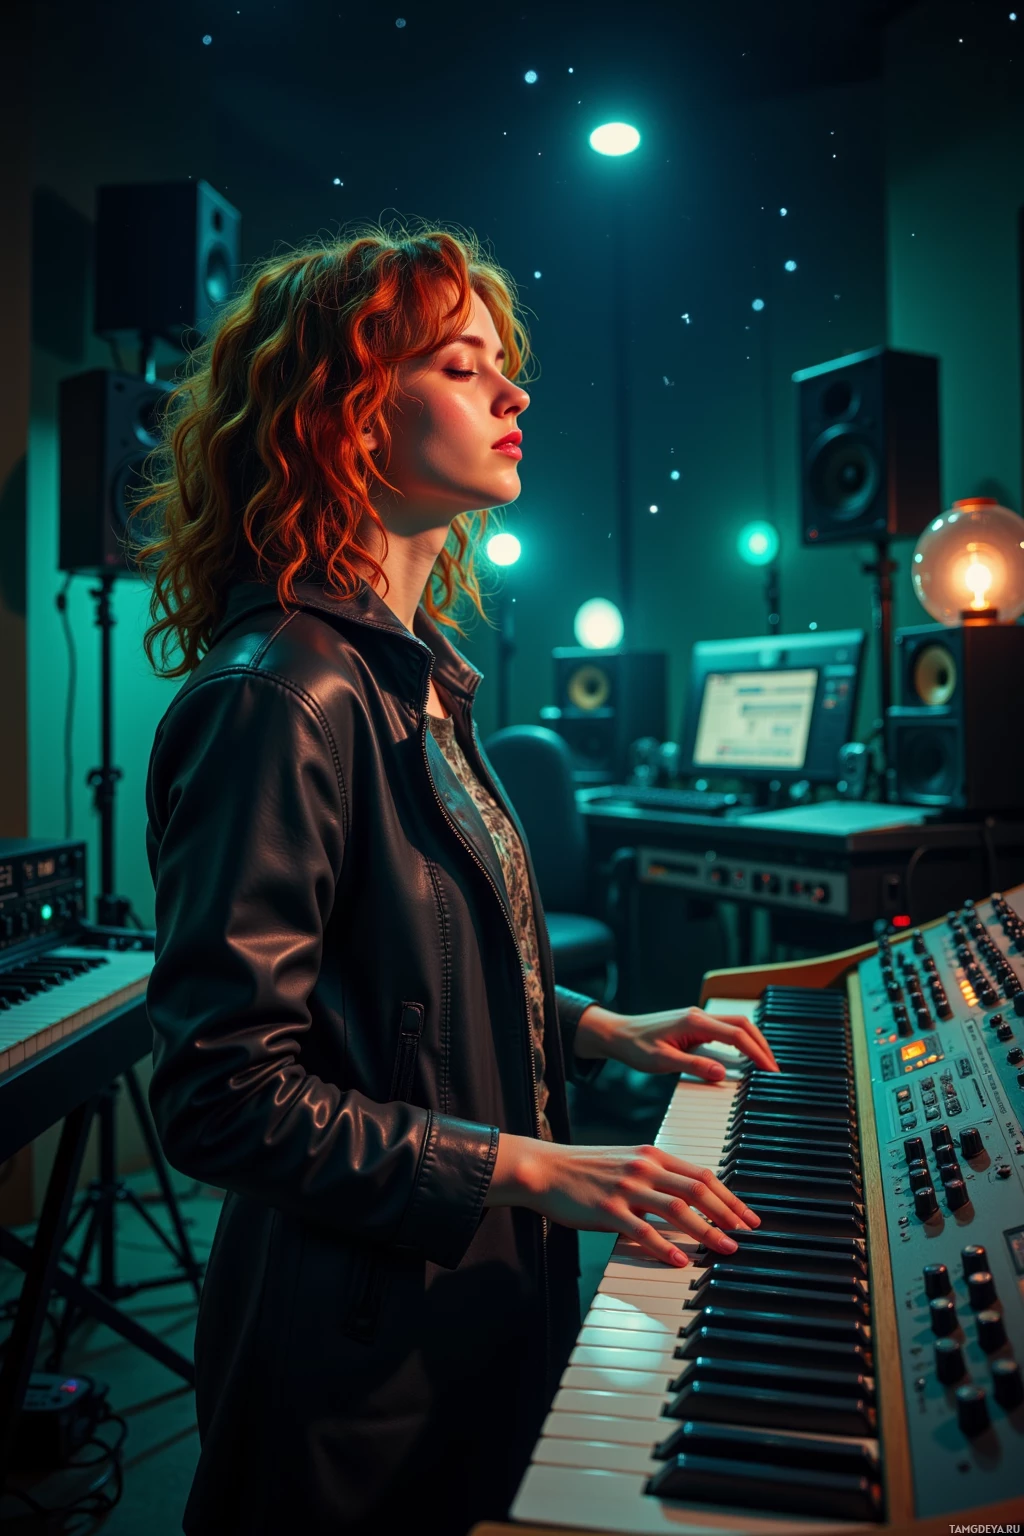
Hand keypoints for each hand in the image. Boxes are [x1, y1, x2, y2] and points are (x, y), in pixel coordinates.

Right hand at [506, 1138, 761, 1267]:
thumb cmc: (584, 1169)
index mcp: (651, 1154)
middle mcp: (644, 1167)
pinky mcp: (608, 1208)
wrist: (544, 1168)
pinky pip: (643, 1230)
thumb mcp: (626, 1162)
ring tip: (725, 1248)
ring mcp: (626, 1187)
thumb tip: (688, 1200)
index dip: (729, 1196)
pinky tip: (680, 1260)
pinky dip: (665, 1247)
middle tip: (746, 1234)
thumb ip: (656, 1176)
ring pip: (677, 1208)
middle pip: (697, 1189)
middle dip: (727, 1213)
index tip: (747, 1216)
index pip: (702, 1174)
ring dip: (706, 1230)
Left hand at [577, 1003, 780, 1080]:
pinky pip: (724, 1030)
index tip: (770, 1070)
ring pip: (735, 1025)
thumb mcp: (662, 1061)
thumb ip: (693, 1066)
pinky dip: (740, 1041)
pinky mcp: (694, 1025)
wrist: (617, 1034)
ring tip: (764, 1063)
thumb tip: (722, 1073)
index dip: (756, 1053)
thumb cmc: (635, 1047)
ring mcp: (697, 1019)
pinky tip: (744, 1055)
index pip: (736, 1035)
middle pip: (742, 1025)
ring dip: (753, 1041)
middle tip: (774, 1069)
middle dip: (762, 1045)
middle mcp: (699, 1016)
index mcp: (694, 1022)